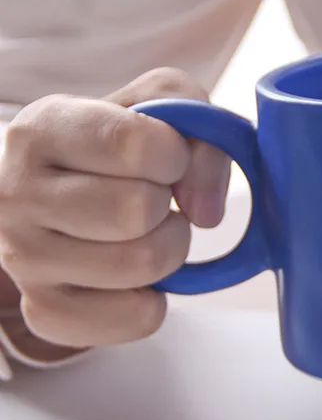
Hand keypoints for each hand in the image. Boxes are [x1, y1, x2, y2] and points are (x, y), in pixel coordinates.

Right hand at [0, 68, 228, 347]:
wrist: (65, 186)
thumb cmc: (121, 143)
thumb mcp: (165, 103)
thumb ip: (202, 128)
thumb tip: (205, 211)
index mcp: (44, 128)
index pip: (133, 144)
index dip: (174, 155)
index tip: (166, 158)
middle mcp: (16, 193)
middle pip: (136, 210)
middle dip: (168, 206)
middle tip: (154, 201)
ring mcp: (23, 258)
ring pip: (142, 264)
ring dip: (168, 249)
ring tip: (144, 232)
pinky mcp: (45, 310)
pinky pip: (139, 316)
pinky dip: (157, 297)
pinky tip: (135, 274)